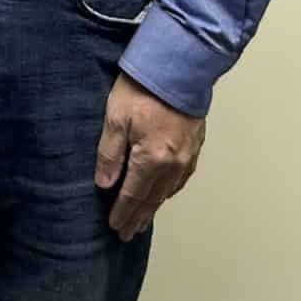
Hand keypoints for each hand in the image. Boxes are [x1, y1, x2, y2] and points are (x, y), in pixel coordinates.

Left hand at [95, 73, 204, 241]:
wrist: (179, 67)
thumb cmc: (143, 89)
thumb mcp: (115, 118)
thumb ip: (109, 154)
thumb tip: (105, 185)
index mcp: (152, 160)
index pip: (133, 195)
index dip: (122, 213)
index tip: (114, 227)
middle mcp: (173, 165)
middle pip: (152, 199)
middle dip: (138, 217)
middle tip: (127, 234)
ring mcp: (188, 157)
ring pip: (168, 191)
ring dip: (154, 207)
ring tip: (142, 219)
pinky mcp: (196, 147)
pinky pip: (181, 179)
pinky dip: (169, 191)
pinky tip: (163, 194)